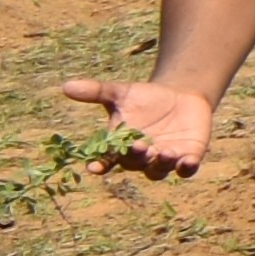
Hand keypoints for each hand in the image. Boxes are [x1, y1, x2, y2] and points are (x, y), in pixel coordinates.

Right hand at [54, 75, 211, 176]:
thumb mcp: (121, 93)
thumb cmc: (145, 98)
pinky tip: (187, 161)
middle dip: (135, 156)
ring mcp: (164, 159)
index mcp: (120, 146)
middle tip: (138, 145)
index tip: (93, 167)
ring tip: (162, 152)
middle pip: (134, 163)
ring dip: (160, 164)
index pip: (106, 160)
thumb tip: (66, 86)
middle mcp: (140, 158)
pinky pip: (186, 168)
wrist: (180, 96)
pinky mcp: (188, 155)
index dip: (100, 165)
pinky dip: (186, 167)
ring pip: (158, 170)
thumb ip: (96, 92)